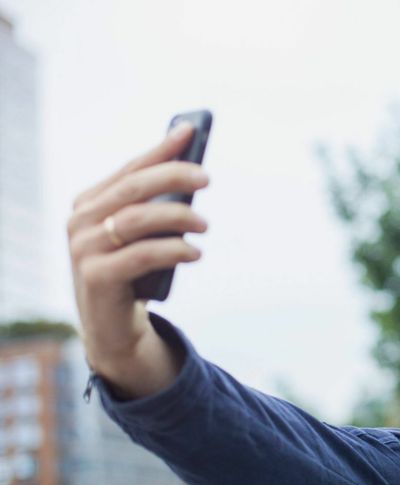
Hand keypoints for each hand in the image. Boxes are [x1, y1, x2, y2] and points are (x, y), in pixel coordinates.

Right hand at [67, 122, 208, 398]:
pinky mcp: (95, 277)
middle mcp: (80, 221)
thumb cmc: (133, 272)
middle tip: (207, 177)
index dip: (161, 149)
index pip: (130, 169)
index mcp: (90, 202)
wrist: (113, 325)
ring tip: (205, 224)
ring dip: (178, 217)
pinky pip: (140, 255)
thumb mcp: (142, 235)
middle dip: (173, 176)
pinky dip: (173, 250)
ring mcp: (84, 249)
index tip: (191, 131)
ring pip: (137, 219)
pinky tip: (195, 253)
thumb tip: (193, 173)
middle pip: (133, 188)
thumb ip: (156, 206)